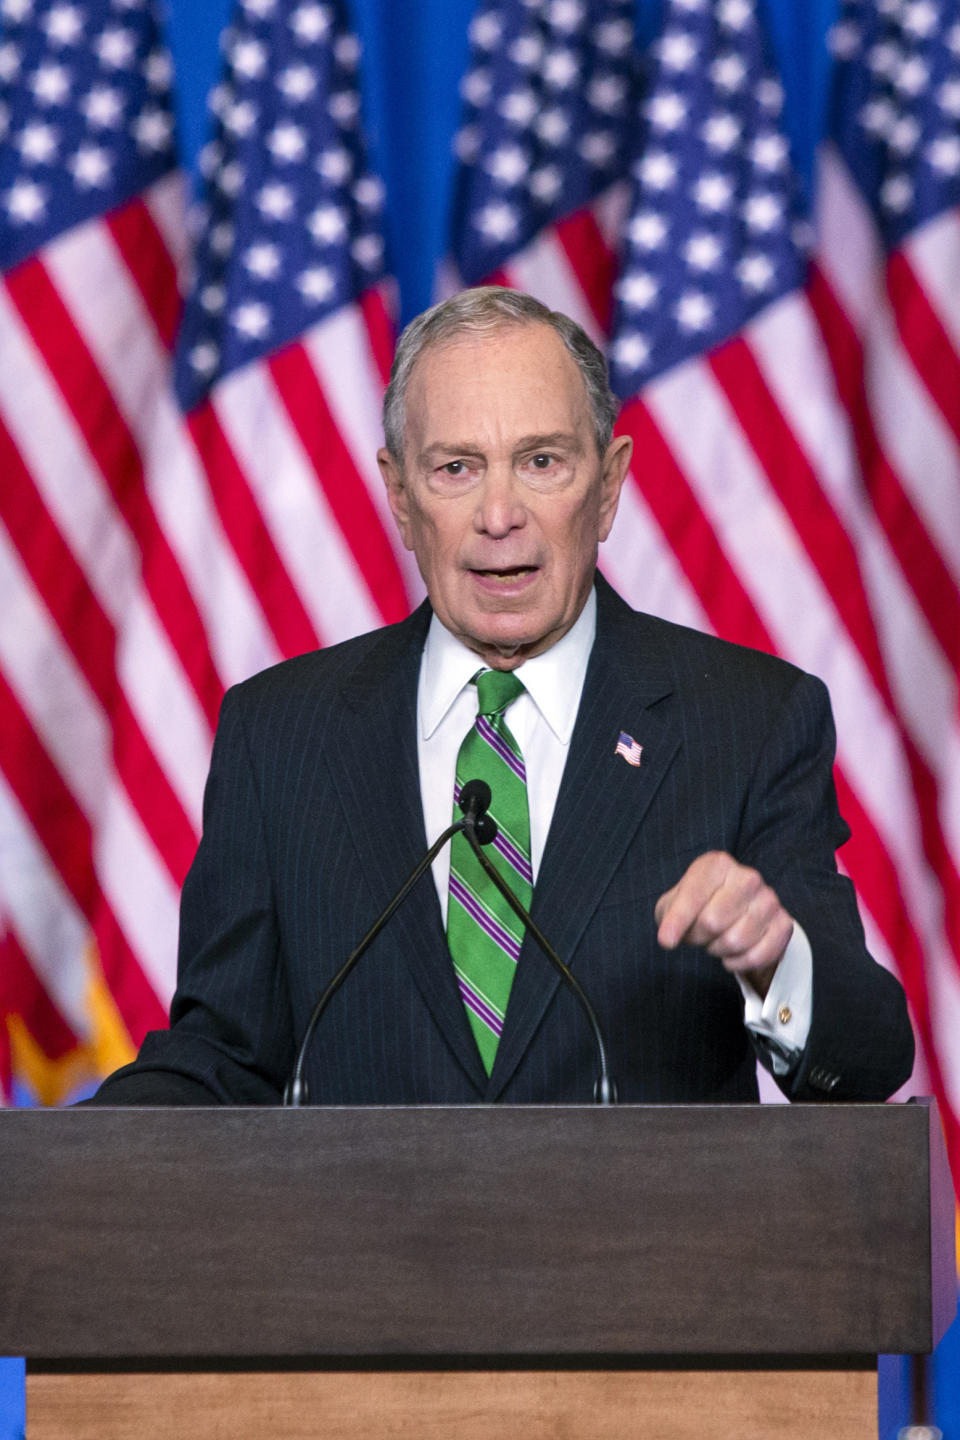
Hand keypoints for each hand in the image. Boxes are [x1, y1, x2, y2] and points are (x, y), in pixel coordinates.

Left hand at [654, 851, 793, 997]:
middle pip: (712, 922)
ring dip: (718, 950)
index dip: (677, 923)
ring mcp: (769, 899)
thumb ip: (669, 917)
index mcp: (717, 864)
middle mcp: (748, 877)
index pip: (693, 896)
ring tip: (716, 941)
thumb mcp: (675, 904)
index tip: (666, 942)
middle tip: (699, 935)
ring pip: (735, 941)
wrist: (735, 913)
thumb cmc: (699, 906)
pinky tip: (731, 956)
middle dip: (698, 937)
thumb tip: (668, 939)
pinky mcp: (784, 923)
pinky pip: (758, 955)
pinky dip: (739, 963)